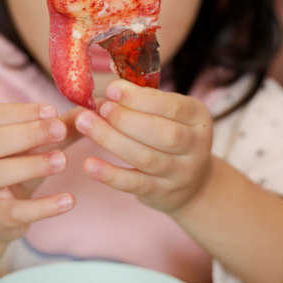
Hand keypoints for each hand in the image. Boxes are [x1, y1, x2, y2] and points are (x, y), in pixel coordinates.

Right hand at [0, 103, 81, 242]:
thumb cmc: (14, 169)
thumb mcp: (32, 147)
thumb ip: (56, 128)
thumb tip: (89, 111)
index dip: (21, 112)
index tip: (52, 111)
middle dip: (26, 134)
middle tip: (60, 130)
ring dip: (31, 165)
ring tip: (63, 160)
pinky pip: (14, 211)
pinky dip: (42, 207)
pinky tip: (69, 200)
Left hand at [75, 80, 214, 214]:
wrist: (192, 182)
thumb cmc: (172, 135)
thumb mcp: (170, 114)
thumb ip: (144, 100)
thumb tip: (111, 89)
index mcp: (197, 117)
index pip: (171, 106)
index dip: (139, 98)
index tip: (112, 89)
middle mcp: (195, 145)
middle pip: (162, 134)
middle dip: (126, 119)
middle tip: (100, 109)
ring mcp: (180, 172)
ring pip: (145, 158)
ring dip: (111, 140)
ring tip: (84, 124)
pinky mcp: (162, 193)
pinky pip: (134, 184)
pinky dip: (110, 175)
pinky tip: (89, 165)